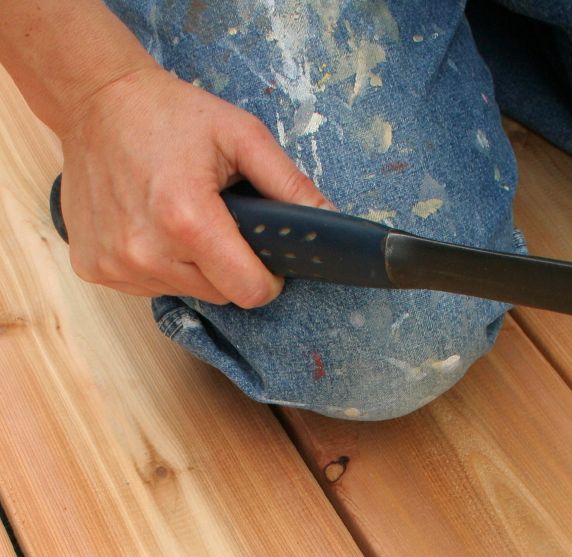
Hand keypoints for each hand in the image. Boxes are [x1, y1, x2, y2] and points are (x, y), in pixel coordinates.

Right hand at [57, 64, 331, 306]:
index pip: (250, 291)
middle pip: (223, 294)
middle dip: (232, 267)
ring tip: (181, 217)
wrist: (94, 100)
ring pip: (189, 292)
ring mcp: (117, 263)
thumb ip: (290, 185)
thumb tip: (331, 221)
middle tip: (220, 222)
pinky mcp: (97, 268)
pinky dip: (162, 264)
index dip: (268, 279)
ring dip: (196, 266)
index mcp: (186, 220)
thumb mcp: (242, 136)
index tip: (266, 258)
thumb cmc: (169, 114)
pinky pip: (153, 286)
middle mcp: (147, 251)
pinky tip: (152, 225)